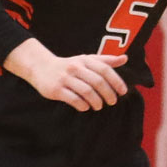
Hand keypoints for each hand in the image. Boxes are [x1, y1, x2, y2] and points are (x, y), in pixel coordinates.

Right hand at [4, 38, 127, 111]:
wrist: (41, 67)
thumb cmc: (69, 65)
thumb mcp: (86, 59)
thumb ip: (105, 61)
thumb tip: (125, 59)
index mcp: (85, 60)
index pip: (105, 70)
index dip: (116, 81)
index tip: (123, 91)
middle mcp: (75, 67)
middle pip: (97, 81)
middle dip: (108, 93)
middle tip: (113, 102)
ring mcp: (65, 78)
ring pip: (86, 91)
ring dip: (96, 101)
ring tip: (99, 106)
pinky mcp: (55, 89)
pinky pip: (73, 99)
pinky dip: (82, 105)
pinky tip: (86, 107)